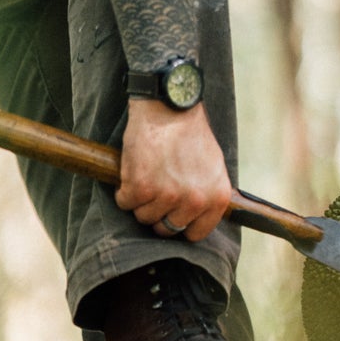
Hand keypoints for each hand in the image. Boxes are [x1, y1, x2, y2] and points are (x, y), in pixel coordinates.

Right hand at [115, 99, 233, 241]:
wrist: (169, 108)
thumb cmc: (190, 134)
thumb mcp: (213, 168)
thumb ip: (207, 195)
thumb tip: (196, 219)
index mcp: (216, 199)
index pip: (196, 233)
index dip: (181, 224)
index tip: (171, 213)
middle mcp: (194, 201)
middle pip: (167, 228)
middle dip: (158, 212)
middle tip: (155, 189)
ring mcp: (167, 196)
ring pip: (144, 217)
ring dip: (139, 200)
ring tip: (146, 174)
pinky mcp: (140, 187)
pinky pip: (124, 202)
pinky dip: (123, 190)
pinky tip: (133, 170)